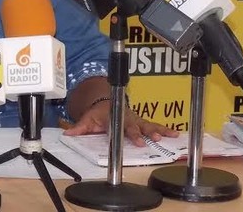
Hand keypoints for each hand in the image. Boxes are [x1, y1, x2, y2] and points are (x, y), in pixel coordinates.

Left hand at [62, 101, 178, 145]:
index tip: (137, 141)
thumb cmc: (98, 114)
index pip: (121, 126)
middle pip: (136, 125)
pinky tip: (175, 133)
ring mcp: (135, 119)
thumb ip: (79, 127)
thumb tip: (67, 134)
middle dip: (143, 132)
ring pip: (147, 124)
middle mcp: (126, 117)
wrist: (107, 101)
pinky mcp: (142, 121)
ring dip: (157, 130)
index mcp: (113, 117)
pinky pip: (154, 124)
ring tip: (167, 135)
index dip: (129, 133)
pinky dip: (165, 128)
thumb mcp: (88, 119)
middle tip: (151, 140)